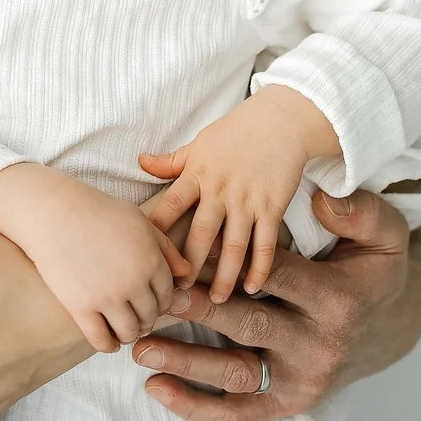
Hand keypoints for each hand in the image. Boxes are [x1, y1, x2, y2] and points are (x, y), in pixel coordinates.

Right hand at [0, 162, 190, 351]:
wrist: (51, 212)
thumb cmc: (96, 211)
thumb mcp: (138, 221)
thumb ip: (166, 247)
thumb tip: (187, 273)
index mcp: (150, 258)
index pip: (168, 295)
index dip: (161, 301)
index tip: (150, 302)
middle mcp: (133, 280)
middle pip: (151, 316)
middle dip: (146, 319)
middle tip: (137, 318)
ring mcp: (107, 296)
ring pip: (130, 331)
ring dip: (129, 334)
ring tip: (122, 329)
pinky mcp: (81, 307)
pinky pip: (101, 340)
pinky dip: (108, 345)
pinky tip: (107, 340)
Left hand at [131, 187, 420, 420]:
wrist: (388, 328)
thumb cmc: (371, 270)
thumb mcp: (384, 234)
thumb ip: (359, 213)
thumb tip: (323, 201)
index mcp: (336, 300)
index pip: (277, 277)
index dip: (232, 262)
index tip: (188, 250)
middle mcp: (317, 346)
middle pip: (250, 327)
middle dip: (200, 313)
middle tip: (156, 298)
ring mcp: (299, 381)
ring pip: (237, 375)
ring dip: (186, 364)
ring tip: (140, 350)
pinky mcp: (286, 405)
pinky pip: (238, 414)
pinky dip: (197, 408)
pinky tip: (156, 389)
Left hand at [142, 85, 337, 301]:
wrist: (281, 121)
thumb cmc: (235, 131)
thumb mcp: (198, 143)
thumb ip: (171, 161)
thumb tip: (139, 161)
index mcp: (197, 174)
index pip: (170, 205)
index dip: (156, 230)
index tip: (143, 255)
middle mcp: (221, 190)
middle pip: (201, 233)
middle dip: (188, 264)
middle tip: (176, 291)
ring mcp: (248, 200)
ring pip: (234, 245)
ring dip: (224, 275)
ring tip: (215, 300)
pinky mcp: (273, 207)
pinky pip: (266, 243)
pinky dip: (260, 267)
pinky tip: (252, 288)